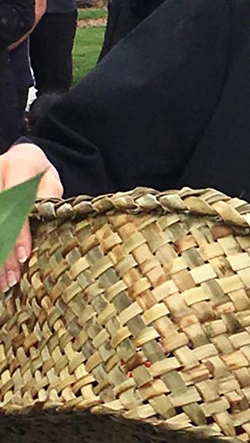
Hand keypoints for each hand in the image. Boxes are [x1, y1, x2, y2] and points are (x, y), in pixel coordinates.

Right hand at [0, 143, 62, 290]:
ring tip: (3, 282)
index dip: (18, 232)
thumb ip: (48, 201)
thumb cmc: (40, 177)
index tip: (23, 256)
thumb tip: (47, 230)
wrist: (23, 160)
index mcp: (19, 164)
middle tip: (12, 279)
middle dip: (3, 252)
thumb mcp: (51, 184)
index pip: (17, 203)